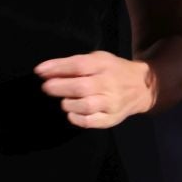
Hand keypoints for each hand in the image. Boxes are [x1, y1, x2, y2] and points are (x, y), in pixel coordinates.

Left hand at [36, 51, 153, 128]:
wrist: (141, 87)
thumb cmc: (112, 70)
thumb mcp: (97, 59)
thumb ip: (73, 64)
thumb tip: (44, 71)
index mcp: (104, 65)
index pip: (79, 65)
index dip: (57, 68)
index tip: (40, 72)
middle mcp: (109, 84)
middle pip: (81, 87)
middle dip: (59, 87)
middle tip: (47, 88)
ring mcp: (112, 103)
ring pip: (86, 106)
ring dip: (68, 104)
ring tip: (64, 101)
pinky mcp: (112, 119)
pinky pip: (91, 122)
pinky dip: (77, 118)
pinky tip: (72, 113)